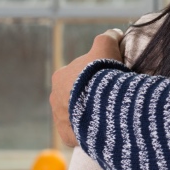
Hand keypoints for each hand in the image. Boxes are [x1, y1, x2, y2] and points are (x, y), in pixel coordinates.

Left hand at [50, 29, 123, 146]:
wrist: (102, 102)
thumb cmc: (101, 71)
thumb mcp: (106, 45)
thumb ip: (108, 37)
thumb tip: (114, 33)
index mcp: (60, 76)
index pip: (75, 75)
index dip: (91, 76)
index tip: (105, 80)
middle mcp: (55, 97)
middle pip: (73, 97)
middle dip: (88, 97)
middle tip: (107, 98)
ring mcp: (59, 119)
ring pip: (75, 116)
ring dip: (88, 115)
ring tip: (107, 115)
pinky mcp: (67, 136)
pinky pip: (78, 134)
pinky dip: (88, 132)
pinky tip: (102, 129)